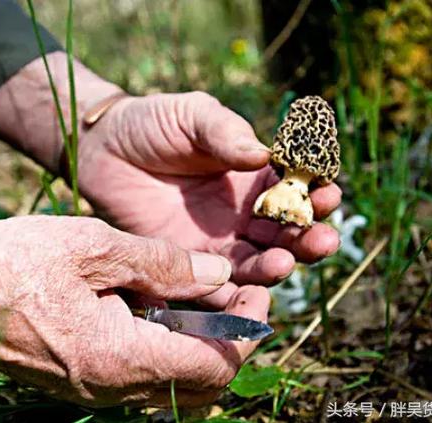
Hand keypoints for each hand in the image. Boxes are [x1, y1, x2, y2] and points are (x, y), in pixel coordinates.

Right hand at [0, 216, 269, 405]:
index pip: (215, 368)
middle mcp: (109, 387)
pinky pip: (139, 371)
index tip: (258, 294)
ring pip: (169, 379)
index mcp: (118, 357)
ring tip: (198, 291)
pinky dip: (162, 342)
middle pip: (198, 383)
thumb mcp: (93, 247)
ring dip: (196, 341)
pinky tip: (154, 301)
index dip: (247, 333)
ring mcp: (91, 388)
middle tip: (234, 292)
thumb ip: (163, 264)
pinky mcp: (78, 378)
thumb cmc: (10, 262)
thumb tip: (219, 273)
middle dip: (228, 339)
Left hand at [78, 92, 341, 303]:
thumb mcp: (193, 116)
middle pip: (285, 235)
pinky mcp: (187, 263)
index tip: (328, 194)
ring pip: (256, 265)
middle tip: (321, 239)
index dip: (316, 194)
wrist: (103, 149)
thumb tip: (265, 156)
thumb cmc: (152, 123)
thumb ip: (226, 133)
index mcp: (253, 176)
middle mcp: (242, 214)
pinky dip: (234, 298)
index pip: (295, 190)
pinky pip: (215, 287)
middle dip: (307, 238)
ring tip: (283, 262)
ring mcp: (216, 242)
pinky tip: (246, 297)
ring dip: (276, 268)